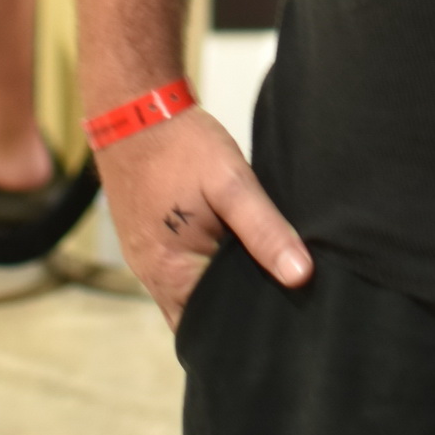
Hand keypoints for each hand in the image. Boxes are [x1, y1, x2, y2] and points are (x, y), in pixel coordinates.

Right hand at [95, 105, 310, 329]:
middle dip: (231, 312)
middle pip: (197, 317)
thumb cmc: (182, 146)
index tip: (278, 319)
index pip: (213, 325)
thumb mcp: (232, 183)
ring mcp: (143, 260)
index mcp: (173, 275)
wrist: (132, 109)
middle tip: (274, 299)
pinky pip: (174, 272)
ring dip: (215, 289)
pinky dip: (200, 270)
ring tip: (256, 275)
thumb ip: (265, 230)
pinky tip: (226, 250)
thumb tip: (301, 276)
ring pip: (185, 295)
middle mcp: (151, 278)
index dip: (245, 324)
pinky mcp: (142, 240)